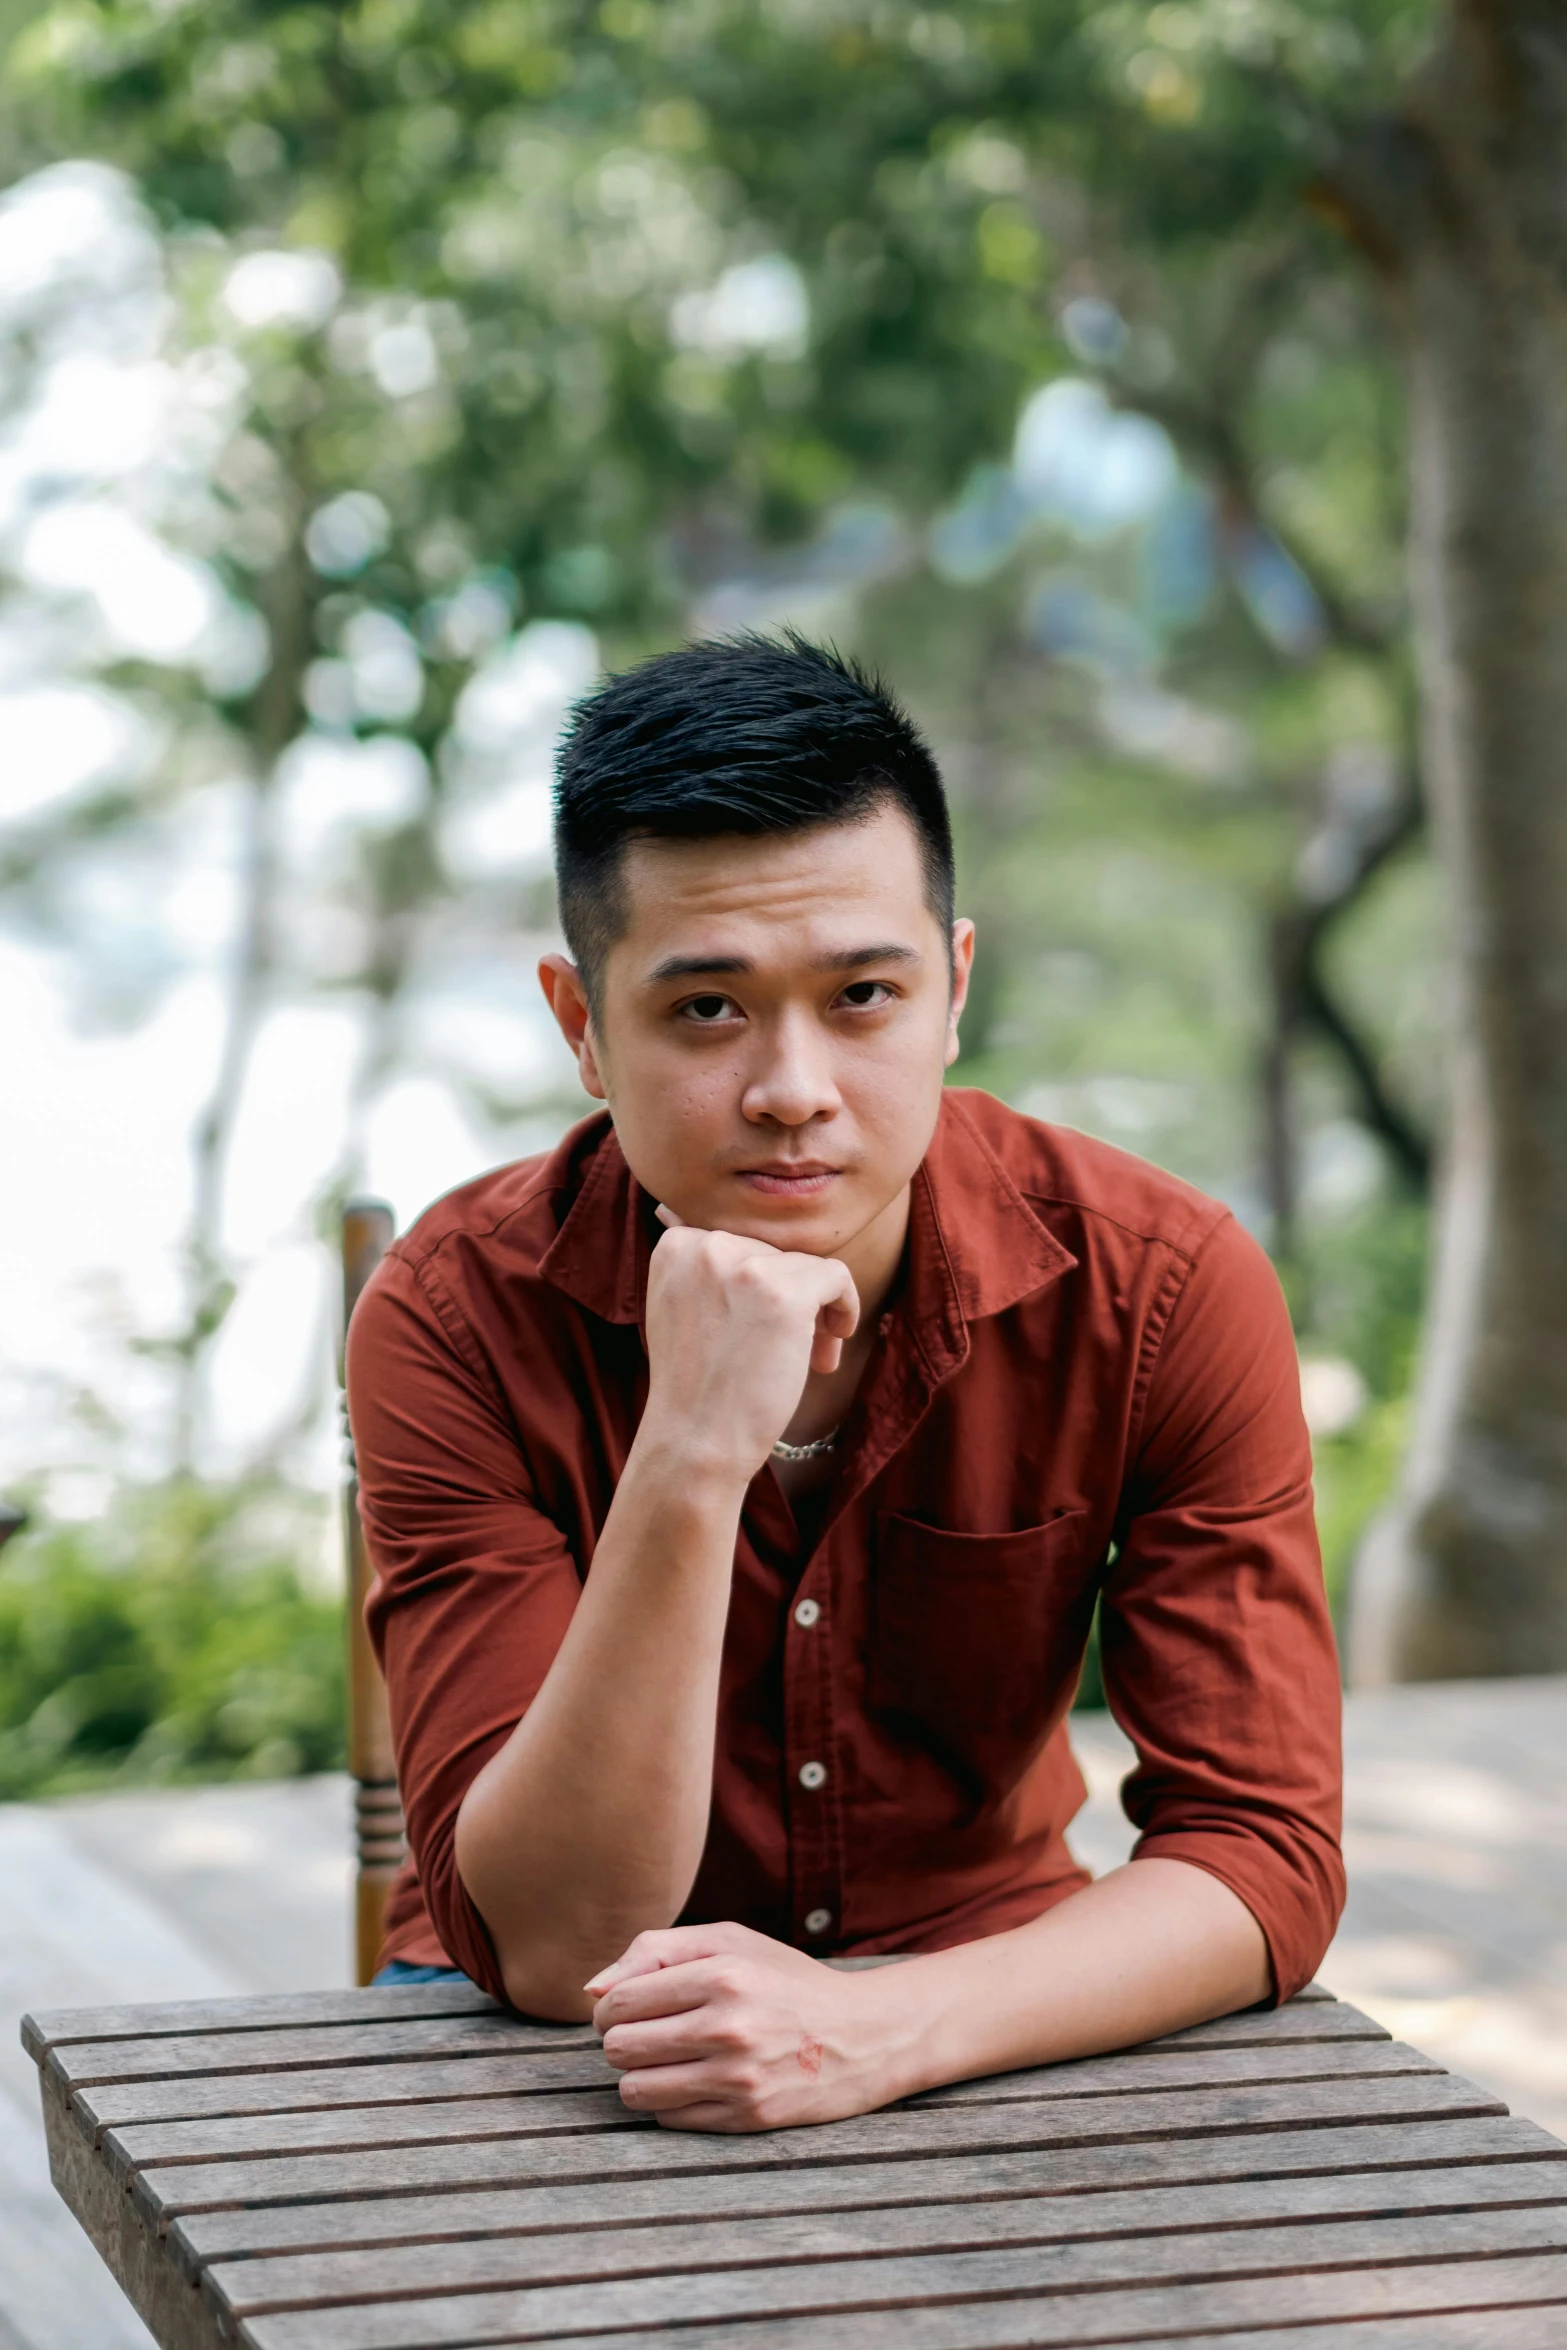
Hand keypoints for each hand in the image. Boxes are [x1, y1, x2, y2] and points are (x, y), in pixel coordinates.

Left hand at [587, 1921, 894, 2131]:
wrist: (861, 2036)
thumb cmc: (784, 1981)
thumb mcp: (730, 1940)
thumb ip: (656, 1950)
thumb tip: (592, 1989)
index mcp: (722, 1974)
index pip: (619, 2001)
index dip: (610, 2007)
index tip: (628, 2008)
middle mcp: (728, 2027)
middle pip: (618, 2048)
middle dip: (620, 2041)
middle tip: (646, 2035)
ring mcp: (738, 2078)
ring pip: (635, 2090)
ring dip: (639, 2076)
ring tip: (666, 2060)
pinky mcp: (746, 2118)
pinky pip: (668, 2119)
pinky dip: (670, 2102)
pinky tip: (697, 2081)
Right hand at [641, 1211, 858, 1480]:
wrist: (696, 1442)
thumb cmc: (696, 1385)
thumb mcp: (681, 1308)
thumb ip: (698, 1265)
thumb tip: (673, 1209)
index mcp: (677, 1246)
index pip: (745, 1242)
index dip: (760, 1285)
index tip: (757, 1327)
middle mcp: (706, 1245)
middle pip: (778, 1253)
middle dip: (791, 1298)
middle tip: (790, 1350)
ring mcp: (745, 1266)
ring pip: (808, 1266)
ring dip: (817, 1311)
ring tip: (811, 1359)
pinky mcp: (784, 1292)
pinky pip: (837, 1276)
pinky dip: (845, 1307)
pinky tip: (832, 1343)